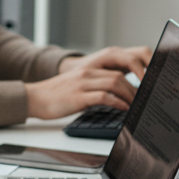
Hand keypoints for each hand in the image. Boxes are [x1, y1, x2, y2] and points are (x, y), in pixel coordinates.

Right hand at [24, 44, 151, 119]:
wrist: (33, 98)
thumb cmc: (55, 96)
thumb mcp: (77, 88)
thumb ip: (94, 88)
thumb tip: (115, 98)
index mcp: (87, 70)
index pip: (117, 70)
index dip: (134, 77)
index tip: (145, 89)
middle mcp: (86, 73)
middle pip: (119, 76)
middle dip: (136, 89)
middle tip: (144, 101)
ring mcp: (82, 84)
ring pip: (115, 83)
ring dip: (130, 95)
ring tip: (137, 106)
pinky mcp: (78, 96)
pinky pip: (104, 96)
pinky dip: (118, 102)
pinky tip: (124, 109)